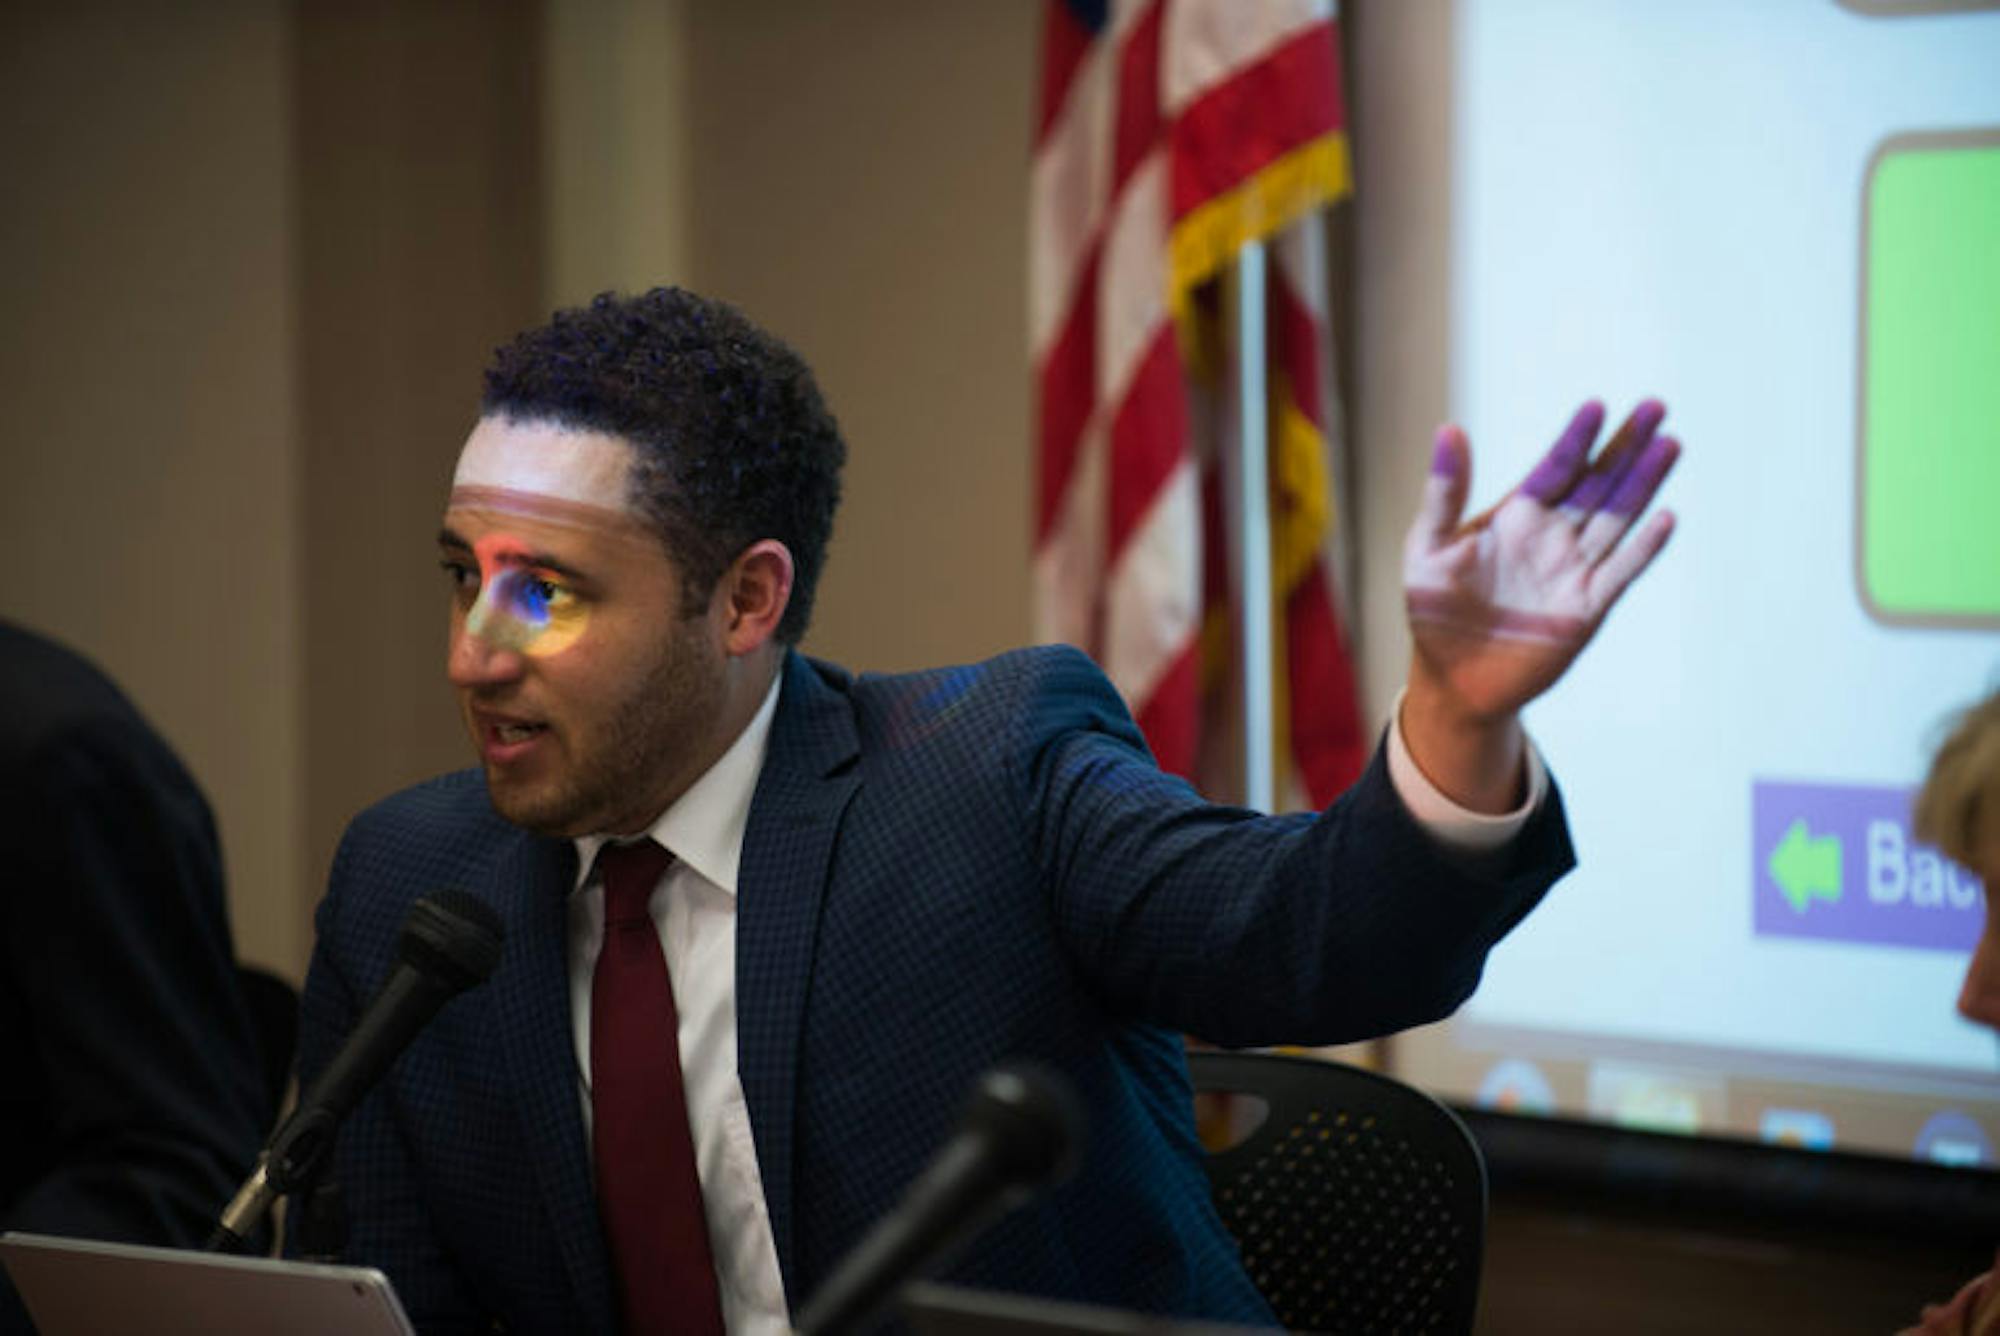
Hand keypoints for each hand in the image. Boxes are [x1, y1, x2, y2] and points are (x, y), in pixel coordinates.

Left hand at [1399, 399, 1678, 807]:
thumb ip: (1443, 493)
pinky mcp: (1586, 609)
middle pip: (1597, 483)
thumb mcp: (1426, 548)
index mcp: (1517, 515)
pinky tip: (1666, 518)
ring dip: (1642, 484)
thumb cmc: (1433, 610)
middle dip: (1625, 446)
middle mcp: (1552, 536)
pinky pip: (1619, 573)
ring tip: (1670, 444)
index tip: (1595, 406)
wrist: (1452, 678)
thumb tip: (1448, 429)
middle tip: (1655, 406)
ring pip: (1616, 519)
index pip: (1555, 466)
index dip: (1576, 438)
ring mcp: (1573, 571)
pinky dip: (1642, 548)